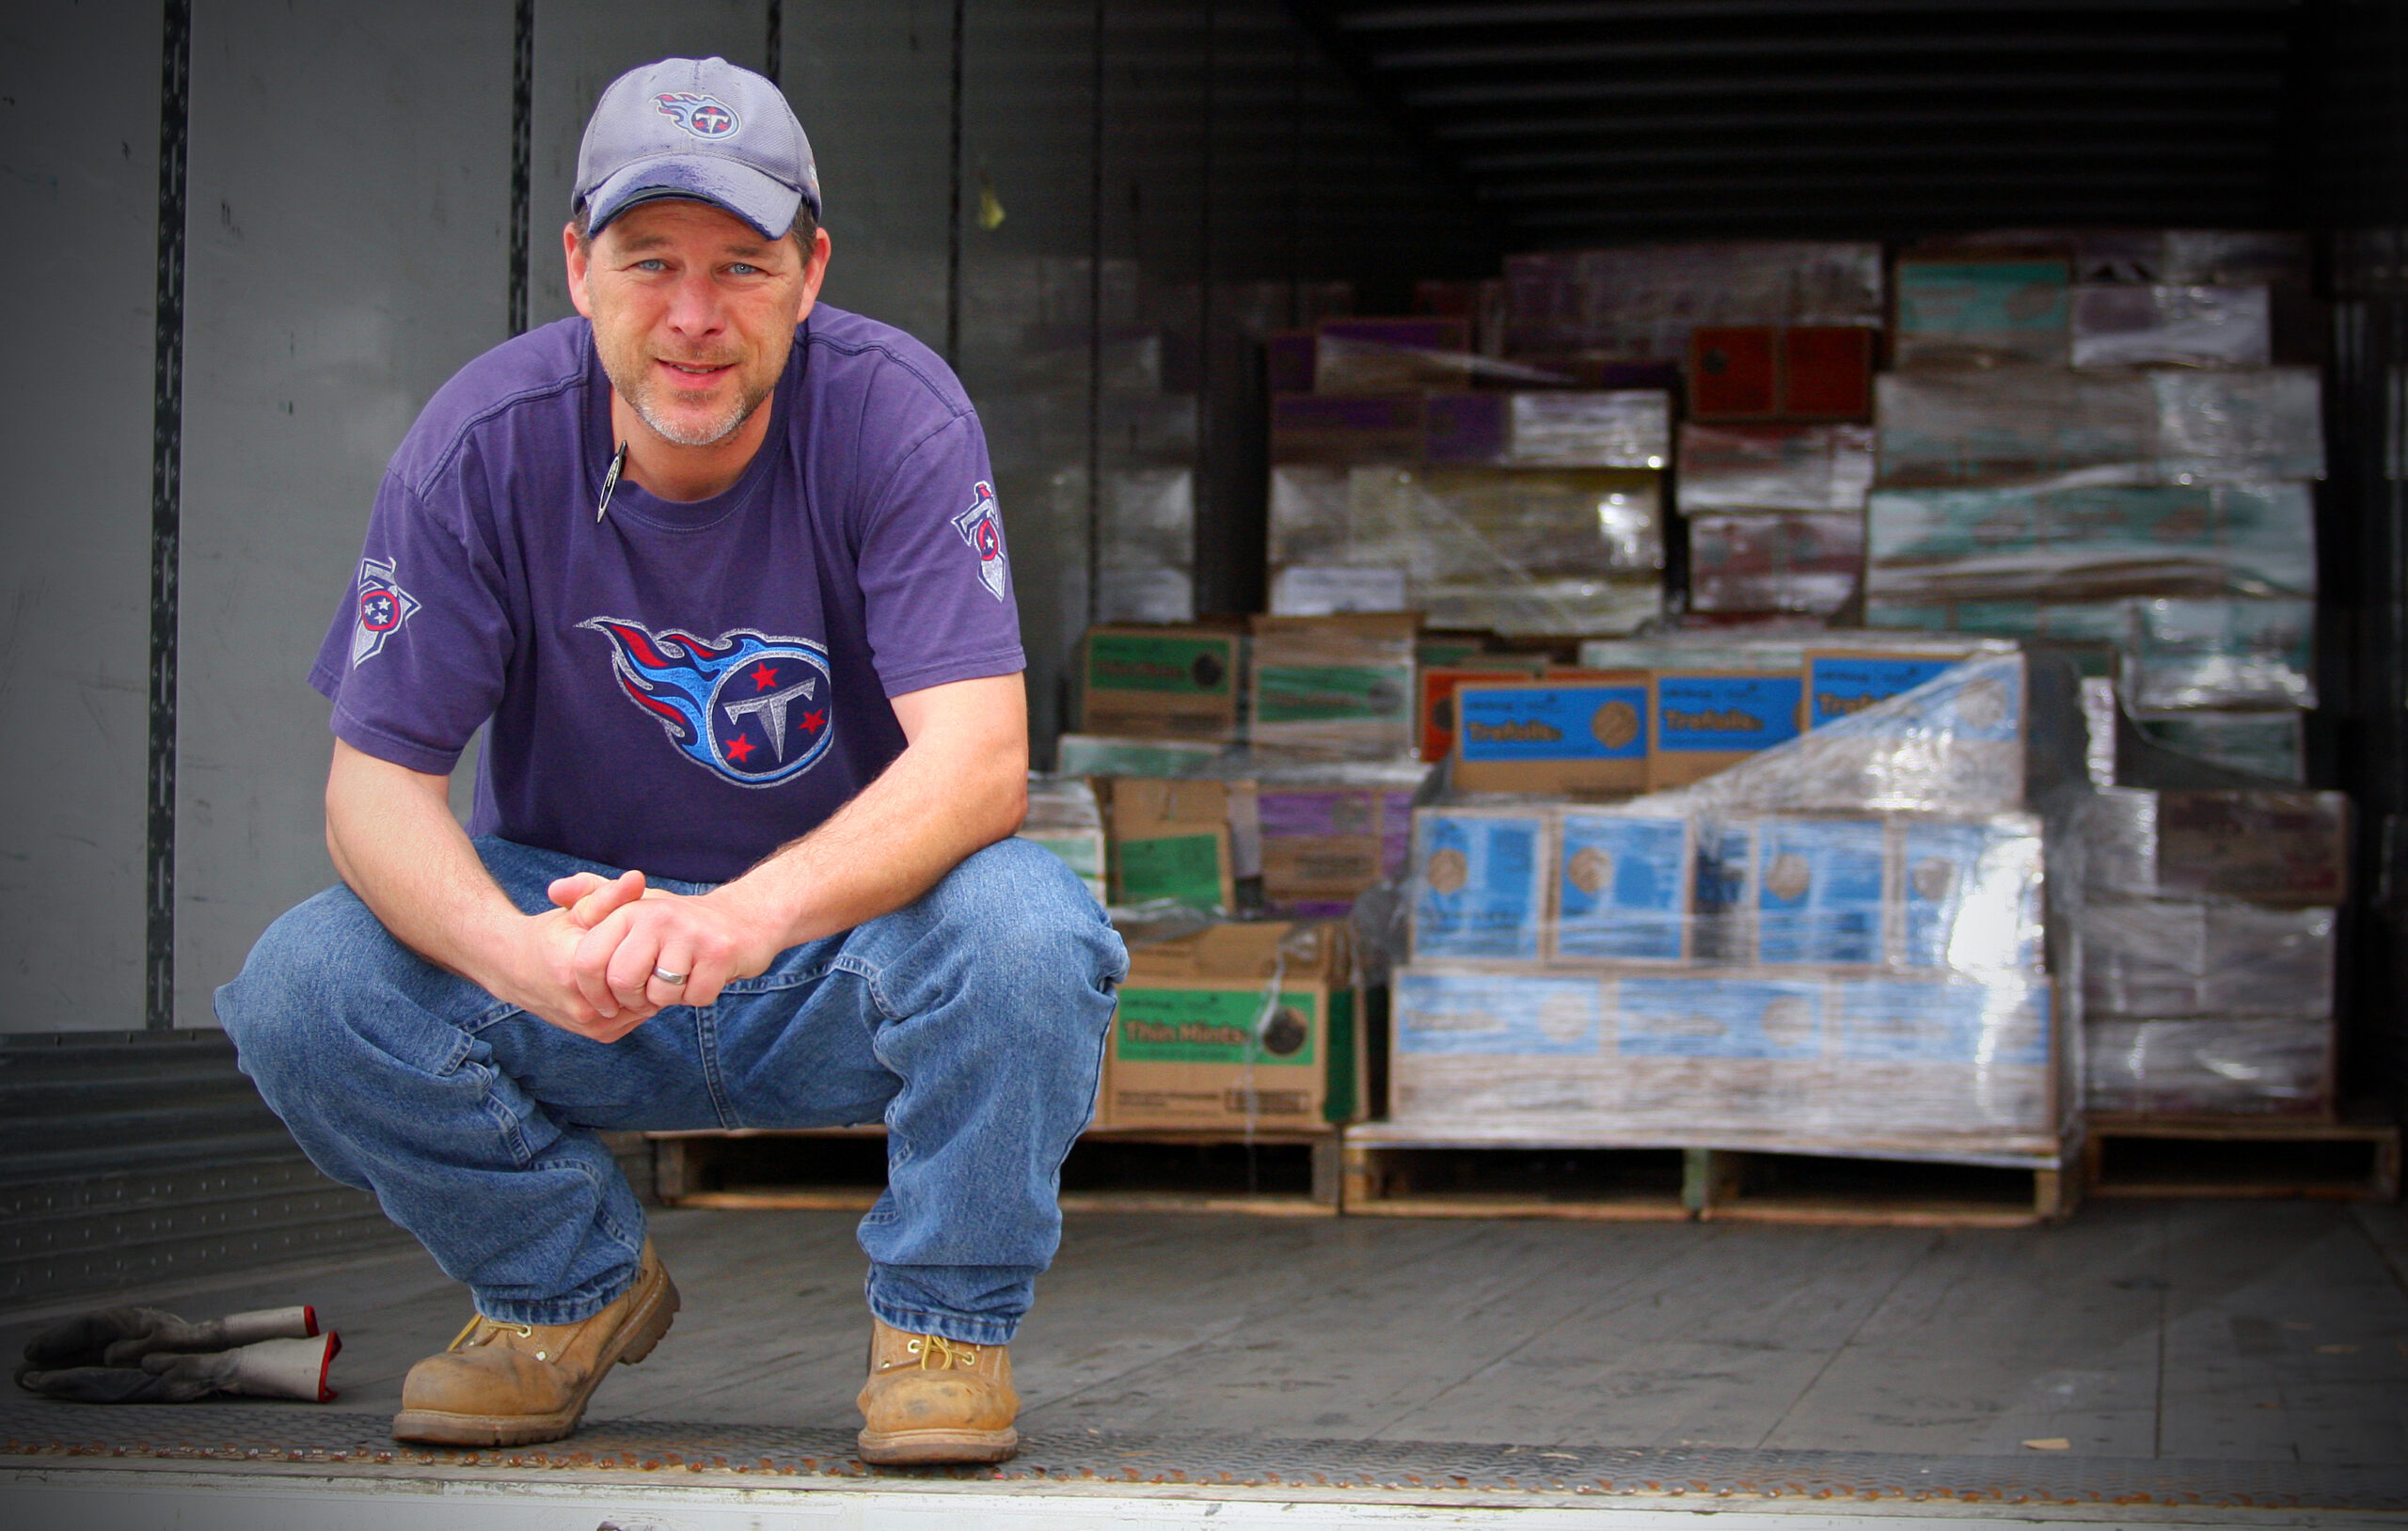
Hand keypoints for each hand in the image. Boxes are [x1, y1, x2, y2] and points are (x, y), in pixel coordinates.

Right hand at [483, 873, 660, 1041]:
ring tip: (641, 963)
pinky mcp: (599, 1035)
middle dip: (652, 967)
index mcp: (579, 971)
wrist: (516, 969)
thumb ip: (607, 896)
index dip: (652, 946)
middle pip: (647, 986)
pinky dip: (638, 1001)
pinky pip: (636, 1017)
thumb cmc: (552, 935)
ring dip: (647, 986)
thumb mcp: (577, 910)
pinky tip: (631, 981)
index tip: (653, 933)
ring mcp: (592, 1025)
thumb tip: (636, 877)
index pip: (641, 962)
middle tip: (653, 948)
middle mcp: (586, 1005)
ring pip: (645, 1004)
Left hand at [545, 871, 782, 1023]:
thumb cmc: (679, 923)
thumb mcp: (634, 906)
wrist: (745, 919)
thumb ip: (591, 899)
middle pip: (623, 983)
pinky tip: (703, 976)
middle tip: (649, 993)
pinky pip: (694, 998)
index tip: (606, 1002)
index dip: (593, 992)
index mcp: (629, 911)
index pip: (588, 962)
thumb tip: (552, 890)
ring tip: (679, 977)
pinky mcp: (719, 952)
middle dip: (634, 999)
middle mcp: (657, 917)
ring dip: (669, 998)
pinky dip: (698, 996)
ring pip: (659, 995)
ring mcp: (690, 933)